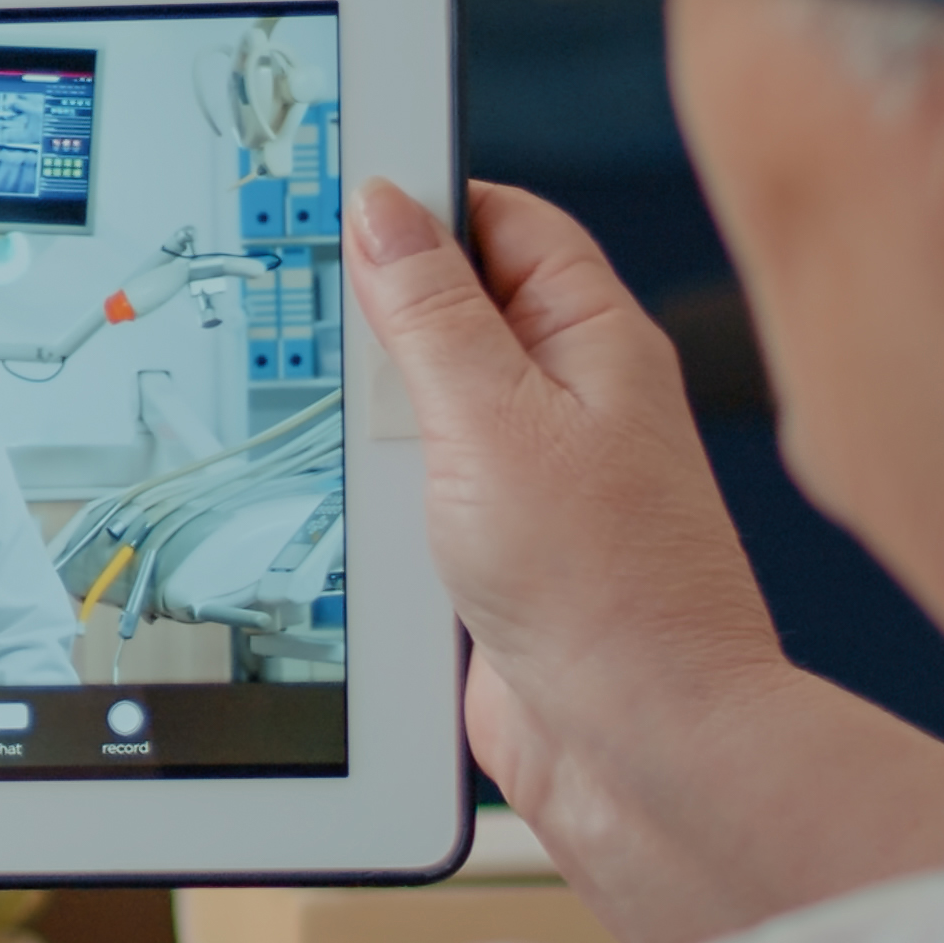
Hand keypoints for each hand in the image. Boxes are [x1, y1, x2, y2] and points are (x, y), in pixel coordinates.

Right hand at [345, 176, 943, 942]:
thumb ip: (431, 311)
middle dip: (378, 312)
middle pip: (454, 310)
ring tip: (324, 420)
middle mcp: (571, 402)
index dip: (424, 198)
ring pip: (424, 407)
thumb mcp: (494, 419)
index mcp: (595, 339)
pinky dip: (375, 492)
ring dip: (371, 415)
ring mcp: (534, 481)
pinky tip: (336, 499)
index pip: (505, 220)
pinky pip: (418, 493)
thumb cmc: (608, 589)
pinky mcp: (496, 555)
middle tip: (304, 310)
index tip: (336, 192)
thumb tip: (386, 208)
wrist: (640, 750)